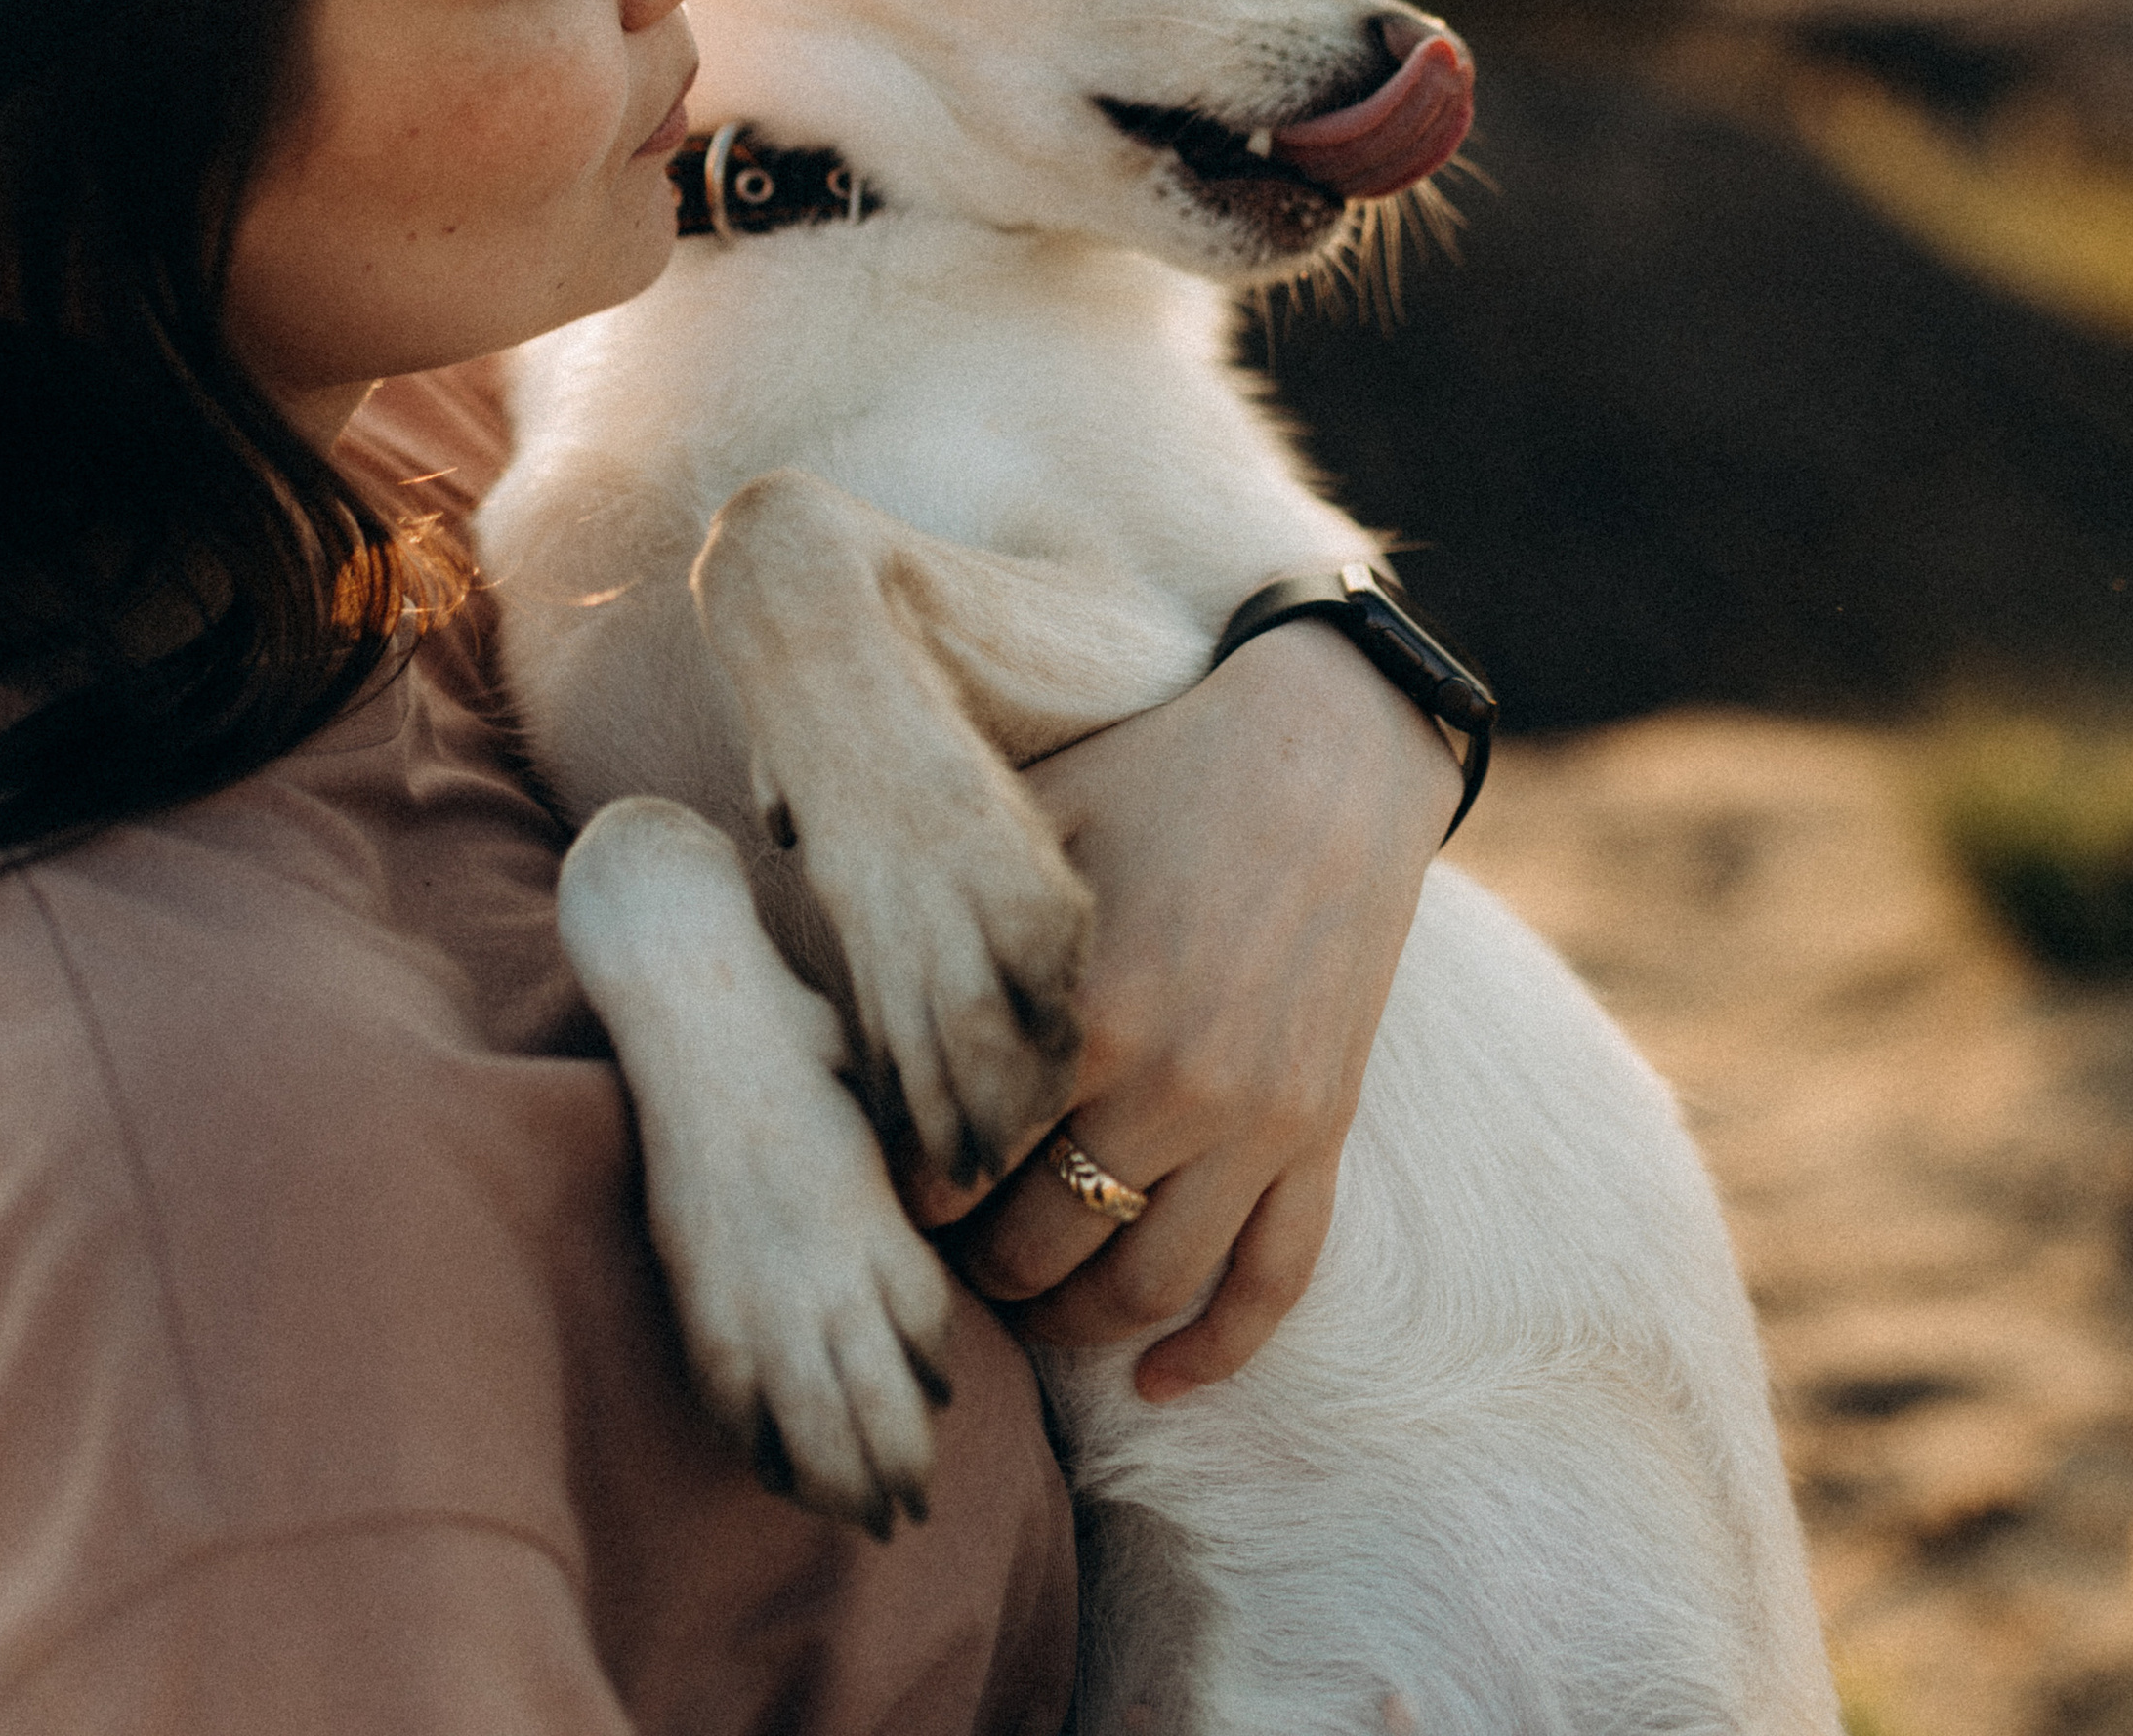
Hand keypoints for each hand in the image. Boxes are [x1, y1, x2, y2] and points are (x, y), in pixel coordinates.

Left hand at [911, 620, 1460, 1399]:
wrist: (1331, 750)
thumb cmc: (1162, 769)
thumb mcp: (1036, 820)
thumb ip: (944, 899)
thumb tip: (802, 884)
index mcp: (1084, 1016)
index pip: (956, 1166)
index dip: (908, 1194)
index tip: (885, 1192)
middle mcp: (1170, 1089)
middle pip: (1038, 1247)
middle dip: (977, 1270)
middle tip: (944, 1257)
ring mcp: (1254, 1123)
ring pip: (1143, 1288)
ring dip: (1073, 1322)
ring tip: (1028, 1307)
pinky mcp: (1318, 1133)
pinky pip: (1273, 1282)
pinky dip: (1214, 1352)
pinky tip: (1155, 1382)